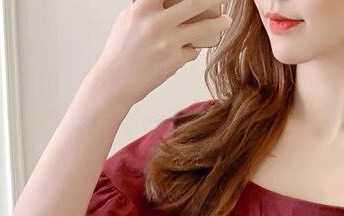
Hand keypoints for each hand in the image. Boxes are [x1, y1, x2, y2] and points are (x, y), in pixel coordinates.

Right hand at [92, 0, 231, 106]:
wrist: (116, 81)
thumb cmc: (122, 50)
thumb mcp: (129, 19)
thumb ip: (149, 8)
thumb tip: (170, 1)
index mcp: (142, 7)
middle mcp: (156, 23)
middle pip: (194, 3)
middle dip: (213, 0)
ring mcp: (168, 42)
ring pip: (202, 28)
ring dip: (218, 24)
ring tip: (227, 21)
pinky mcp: (175, 60)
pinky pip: (192, 50)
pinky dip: (191, 49)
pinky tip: (185, 49)